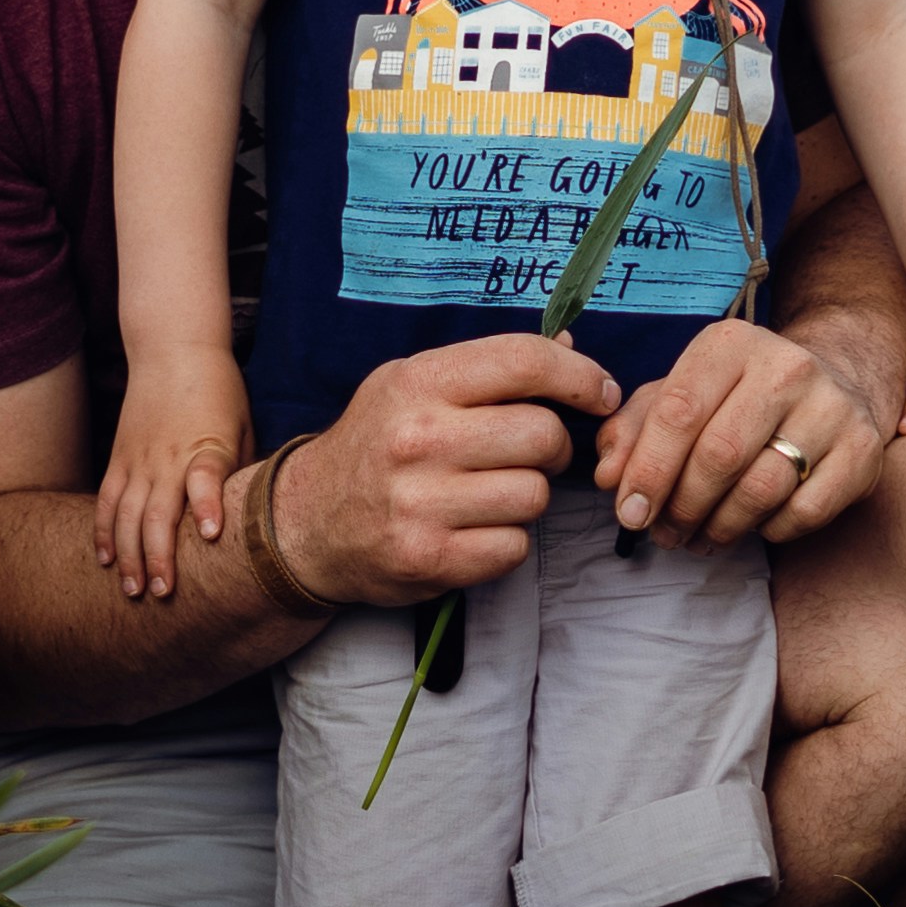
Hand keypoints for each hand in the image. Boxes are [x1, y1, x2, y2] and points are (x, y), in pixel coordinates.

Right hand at [94, 352, 251, 598]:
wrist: (174, 349)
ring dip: (128, 555)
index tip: (211, 535)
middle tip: (163, 593)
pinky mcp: (119, 458)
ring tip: (134, 591)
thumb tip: (249, 520)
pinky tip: (105, 560)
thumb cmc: (219, 391)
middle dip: (158, 557)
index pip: (206, 479)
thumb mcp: (242, 428)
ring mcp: (137, 459)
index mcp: (205, 448)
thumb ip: (238, 474)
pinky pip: (106, 500)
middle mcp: (167, 458)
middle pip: (156, 514)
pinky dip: (103, 532)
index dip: (208, 506)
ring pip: (126, 515)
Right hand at [271, 336, 616, 610]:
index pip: (524, 360)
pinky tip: (475, 529)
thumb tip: (573, 347)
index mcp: (418, 383)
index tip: (600, 393)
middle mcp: (417, 439)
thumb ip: (488, 369)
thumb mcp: (412, 386)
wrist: (306, 523)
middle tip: (532, 454)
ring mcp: (420, 503)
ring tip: (491, 493)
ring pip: (535, 495)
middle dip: (553, 447)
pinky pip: (514, 547)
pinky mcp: (428, 559)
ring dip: (528, 497)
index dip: (579, 376)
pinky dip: (506, 542)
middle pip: (543, 435)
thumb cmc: (375, 446)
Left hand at [588, 315, 886, 552]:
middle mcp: (787, 366)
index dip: (648, 470)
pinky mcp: (862, 450)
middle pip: (720, 455)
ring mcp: (832, 407)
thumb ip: (632, 430)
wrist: (834, 383)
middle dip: (682, 507)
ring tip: (700, 537)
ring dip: (720, 527)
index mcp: (731, 344)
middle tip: (665, 534)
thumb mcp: (680, 395)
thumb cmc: (738, 397)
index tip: (629, 513)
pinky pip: (804, 512)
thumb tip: (609, 476)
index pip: (679, 411)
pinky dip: (769, 531)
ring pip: (761, 489)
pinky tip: (754, 526)